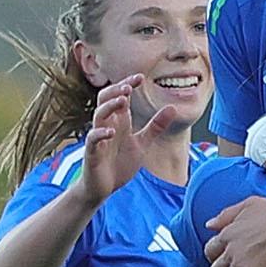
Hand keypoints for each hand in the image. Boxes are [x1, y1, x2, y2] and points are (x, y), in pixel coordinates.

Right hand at [77, 78, 178, 204]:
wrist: (104, 188)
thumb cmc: (119, 164)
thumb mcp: (142, 143)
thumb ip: (155, 126)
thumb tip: (173, 108)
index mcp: (119, 121)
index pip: (121, 96)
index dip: (128, 85)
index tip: (140, 78)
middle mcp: (107, 125)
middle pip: (105, 99)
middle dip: (116, 90)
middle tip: (129, 86)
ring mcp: (99, 138)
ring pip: (99, 114)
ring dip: (109, 106)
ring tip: (122, 100)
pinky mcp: (92, 152)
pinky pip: (93, 139)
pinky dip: (100, 134)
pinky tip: (111, 132)